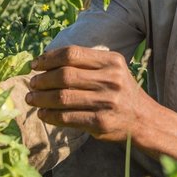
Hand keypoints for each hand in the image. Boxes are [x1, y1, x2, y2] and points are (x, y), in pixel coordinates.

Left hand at [26, 46, 152, 143]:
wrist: (144, 120)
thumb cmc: (121, 92)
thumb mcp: (112, 70)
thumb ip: (86, 64)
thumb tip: (45, 63)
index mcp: (112, 61)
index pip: (72, 53)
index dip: (48, 58)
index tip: (35, 65)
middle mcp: (111, 79)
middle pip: (65, 75)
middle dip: (42, 79)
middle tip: (32, 84)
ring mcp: (106, 102)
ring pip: (62, 97)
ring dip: (41, 98)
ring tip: (31, 99)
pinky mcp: (101, 122)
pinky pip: (67, 117)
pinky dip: (50, 115)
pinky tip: (43, 114)